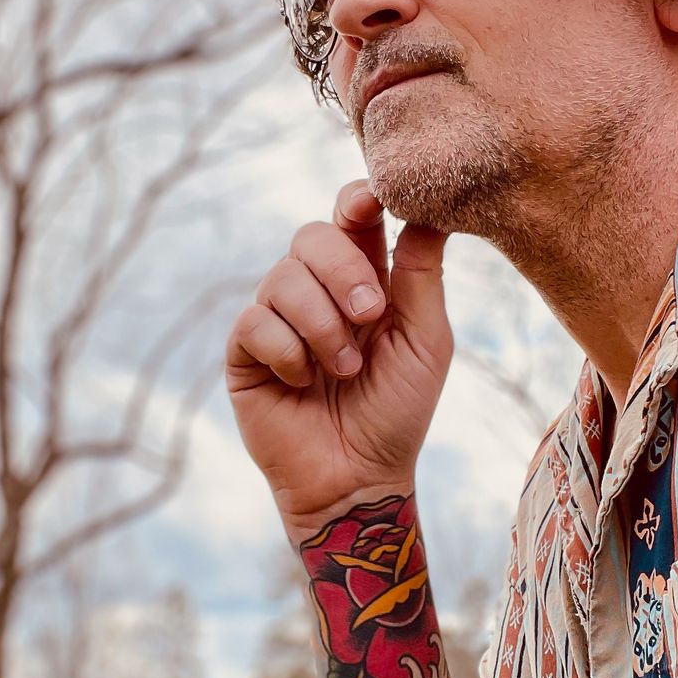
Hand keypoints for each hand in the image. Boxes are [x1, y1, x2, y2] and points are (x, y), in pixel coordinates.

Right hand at [225, 180, 451, 535]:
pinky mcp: (245, 351)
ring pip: (282, 277)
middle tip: (370, 314)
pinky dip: (288, 351)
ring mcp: (277, 318)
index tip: (373, 201)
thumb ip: (422, 272)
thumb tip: (431, 207)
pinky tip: (303, 382)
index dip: (358, 200)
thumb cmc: (397, 410)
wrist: (358, 477)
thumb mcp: (426, 338)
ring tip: (345, 370)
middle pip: (312, 235)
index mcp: (363, 278)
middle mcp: (315, 290)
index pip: (352, 218)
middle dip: (343, 270)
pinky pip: (255, 322)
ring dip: (322, 325)